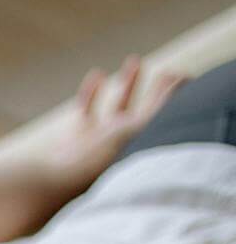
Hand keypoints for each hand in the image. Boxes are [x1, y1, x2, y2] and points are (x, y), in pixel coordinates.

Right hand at [46, 57, 186, 193]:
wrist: (58, 183)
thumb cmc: (97, 161)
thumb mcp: (138, 130)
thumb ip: (159, 106)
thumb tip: (181, 80)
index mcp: (138, 144)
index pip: (163, 116)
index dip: (174, 96)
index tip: (185, 76)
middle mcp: (121, 143)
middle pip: (145, 113)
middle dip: (157, 91)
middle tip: (168, 73)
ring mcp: (98, 141)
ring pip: (116, 108)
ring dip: (128, 83)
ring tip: (135, 60)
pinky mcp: (75, 139)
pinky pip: (86, 110)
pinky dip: (91, 92)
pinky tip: (97, 74)